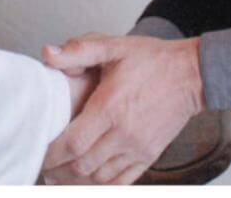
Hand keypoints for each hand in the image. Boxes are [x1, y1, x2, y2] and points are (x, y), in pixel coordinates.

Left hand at [41, 34, 203, 184]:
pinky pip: (122, 181)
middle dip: (59, 171)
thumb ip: (79, 51)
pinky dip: (102, 186)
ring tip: (59, 178)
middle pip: (83, 165)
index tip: (39, 154)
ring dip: (77, 181)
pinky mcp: (149, 155)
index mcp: (111, 107)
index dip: (52, 154)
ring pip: (100, 178)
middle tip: (43, 168)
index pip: (74, 143)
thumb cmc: (152, 60)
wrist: (191, 75)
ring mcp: (138, 148)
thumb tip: (47, 54)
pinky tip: (88, 184)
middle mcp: (124, 133)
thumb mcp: (114, 46)